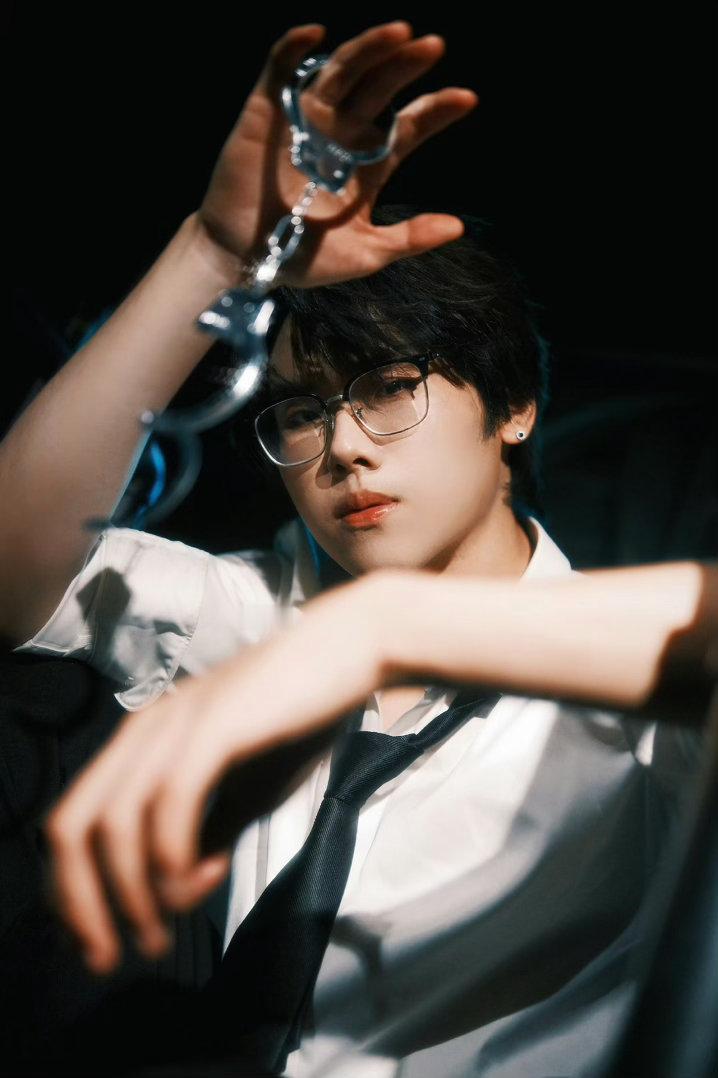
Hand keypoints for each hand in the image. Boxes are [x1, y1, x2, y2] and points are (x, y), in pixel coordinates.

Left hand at [45, 575, 389, 972]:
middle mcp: (142, 731)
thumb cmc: (301, 716)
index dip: (74, 892)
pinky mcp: (213, 726)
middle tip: (115, 954)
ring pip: (113, 824)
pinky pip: (169, 804)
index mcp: (141, 741)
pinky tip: (203, 878)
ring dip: (133, 892)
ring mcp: (175, 724)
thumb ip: (208, 830)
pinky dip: (172, 856)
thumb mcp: (246, 789)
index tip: (105, 942)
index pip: (74, 822)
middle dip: (82, 904)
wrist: (351, 651)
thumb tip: (179, 885)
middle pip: (71, 828)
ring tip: (167, 927)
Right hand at [195, 22, 477, 285]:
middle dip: (407, 66)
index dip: (436, 109)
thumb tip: (458, 227)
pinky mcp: (267, 113)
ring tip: (399, 32)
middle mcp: (341, 134)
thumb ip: (409, 239)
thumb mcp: (365, 254)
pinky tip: (317, 34)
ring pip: (342, 71)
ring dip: (368, 48)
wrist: (246, 259)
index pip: (408, 126)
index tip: (467, 98)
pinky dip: (294, 48)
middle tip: (433, 46)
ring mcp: (306, 119)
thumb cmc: (304, 259)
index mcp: (368, 164)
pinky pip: (280, 70)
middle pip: (380, 88)